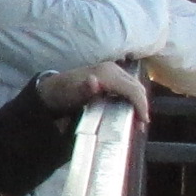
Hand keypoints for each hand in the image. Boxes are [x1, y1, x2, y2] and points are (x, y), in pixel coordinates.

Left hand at [36, 59, 150, 122]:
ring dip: (138, 102)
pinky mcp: (111, 76)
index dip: (141, 105)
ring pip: (134, 86)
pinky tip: (129, 111)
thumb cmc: (62, 93)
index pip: (132, 89)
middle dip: (142, 105)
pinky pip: (128, 87)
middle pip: (137, 87)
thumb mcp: (70, 95)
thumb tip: (94, 81)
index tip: (143, 122)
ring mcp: (112, 71)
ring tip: (137, 121)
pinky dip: (132, 98)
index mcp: (106, 73)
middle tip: (140, 125)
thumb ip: (83, 90)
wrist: (52, 89)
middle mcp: (112, 69)